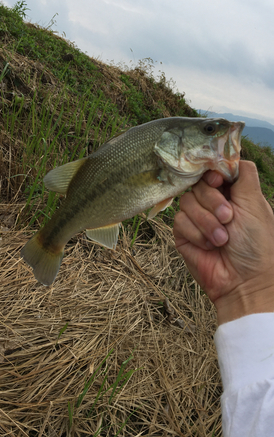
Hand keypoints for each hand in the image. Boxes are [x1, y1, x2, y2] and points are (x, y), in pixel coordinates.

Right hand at [173, 161, 273, 323]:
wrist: (244, 281)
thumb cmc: (257, 243)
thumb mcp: (256, 203)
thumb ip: (244, 174)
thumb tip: (232, 155)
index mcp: (232, 193)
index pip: (212, 170)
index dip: (212, 173)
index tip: (218, 181)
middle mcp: (213, 202)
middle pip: (199, 183)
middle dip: (213, 201)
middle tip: (228, 218)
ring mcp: (197, 217)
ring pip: (187, 201)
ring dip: (206, 221)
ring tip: (222, 239)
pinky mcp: (183, 233)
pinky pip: (179, 221)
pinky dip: (196, 233)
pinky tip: (209, 246)